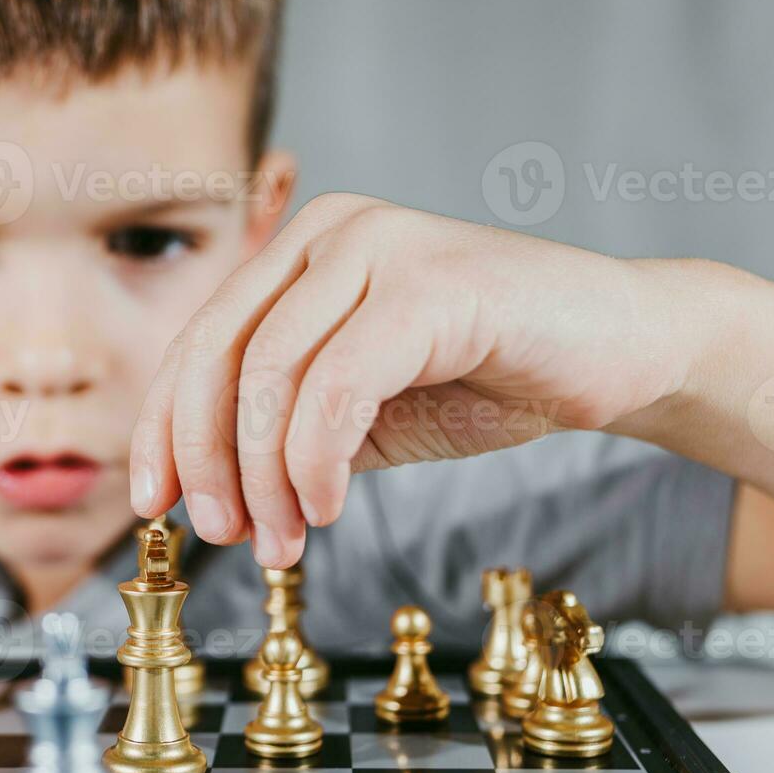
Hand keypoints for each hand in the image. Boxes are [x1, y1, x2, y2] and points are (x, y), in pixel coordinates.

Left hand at [130, 193, 701, 567]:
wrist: (619, 350)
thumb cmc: (487, 376)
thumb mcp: (358, 410)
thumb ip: (285, 431)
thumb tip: (205, 496)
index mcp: (297, 253)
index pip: (198, 345)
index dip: (162, 430)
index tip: (154, 504)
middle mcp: (326, 232)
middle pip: (215, 355)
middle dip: (203, 459)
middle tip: (219, 534)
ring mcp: (376, 245)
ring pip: (269, 375)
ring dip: (263, 477)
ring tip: (283, 540)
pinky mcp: (428, 282)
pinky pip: (336, 384)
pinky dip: (314, 460)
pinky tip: (325, 507)